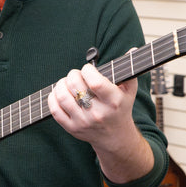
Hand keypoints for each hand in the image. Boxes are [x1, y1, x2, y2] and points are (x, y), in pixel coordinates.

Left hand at [48, 60, 154, 183]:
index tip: (88, 69)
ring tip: (66, 82)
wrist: (115, 137)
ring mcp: (83, 122)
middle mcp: (98, 113)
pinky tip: (58, 93)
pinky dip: (53, 98)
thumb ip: (129, 71)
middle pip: (76, 87)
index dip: (87, 70)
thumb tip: (132, 50)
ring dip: (61, 84)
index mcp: (113, 102)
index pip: (95, 83)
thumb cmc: (121, 109)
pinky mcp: (72, 128)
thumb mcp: (129, 91)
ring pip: (63, 97)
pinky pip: (55, 111)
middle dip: (73, 75)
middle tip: (76, 75)